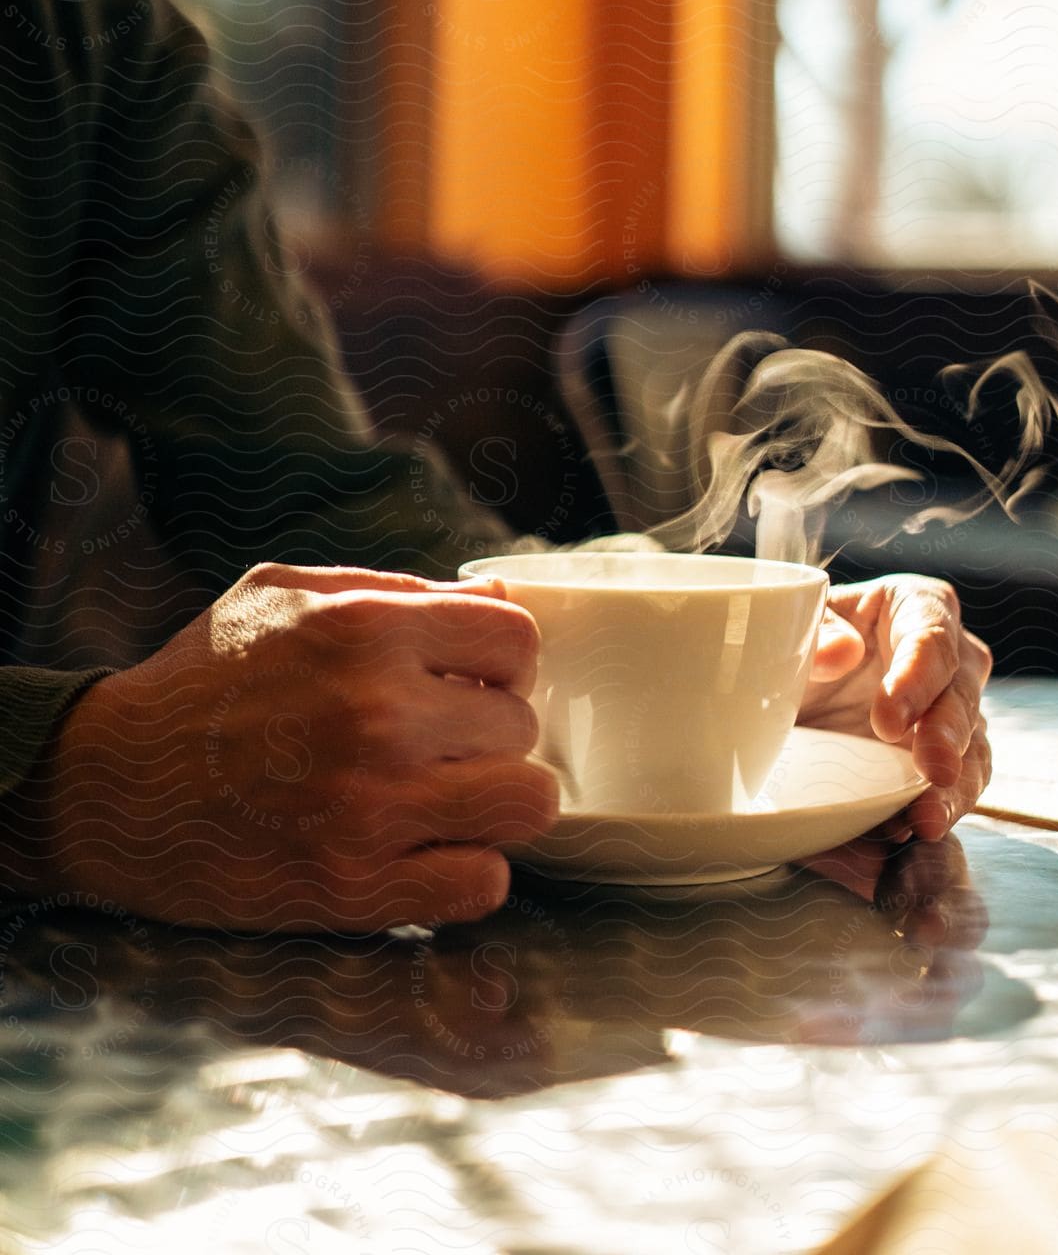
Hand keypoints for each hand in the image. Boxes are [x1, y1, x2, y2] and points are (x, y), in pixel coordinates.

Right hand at [20, 563, 557, 931]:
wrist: (109, 788)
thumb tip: (491, 604)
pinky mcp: (354, 889)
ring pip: (526, 805)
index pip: (516, 640)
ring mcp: (370, 808)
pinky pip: (482, 884)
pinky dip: (465, 872)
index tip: (469, 683)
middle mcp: (377, 716)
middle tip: (440, 745)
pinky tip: (424, 852)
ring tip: (448, 798)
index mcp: (363, 631)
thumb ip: (393, 589)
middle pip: (522, 725)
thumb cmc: (199, 681)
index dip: (501, 663)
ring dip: (494, 803)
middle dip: (488, 733)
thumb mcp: (283, 593)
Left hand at [795, 573, 991, 899]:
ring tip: (928, 819)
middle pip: (960, 696)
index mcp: (918, 606)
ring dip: (955, 789)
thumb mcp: (799, 622)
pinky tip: (912, 832)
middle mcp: (951, 659)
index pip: (931, 636)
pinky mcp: (943, 761)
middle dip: (947, 737)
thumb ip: (817, 630)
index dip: (916, 678)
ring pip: (972, 750)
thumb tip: (839, 654)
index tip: (888, 720)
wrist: (792, 684)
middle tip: (932, 772)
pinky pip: (955, 789)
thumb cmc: (804, 638)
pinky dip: (937, 812)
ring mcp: (953, 714)